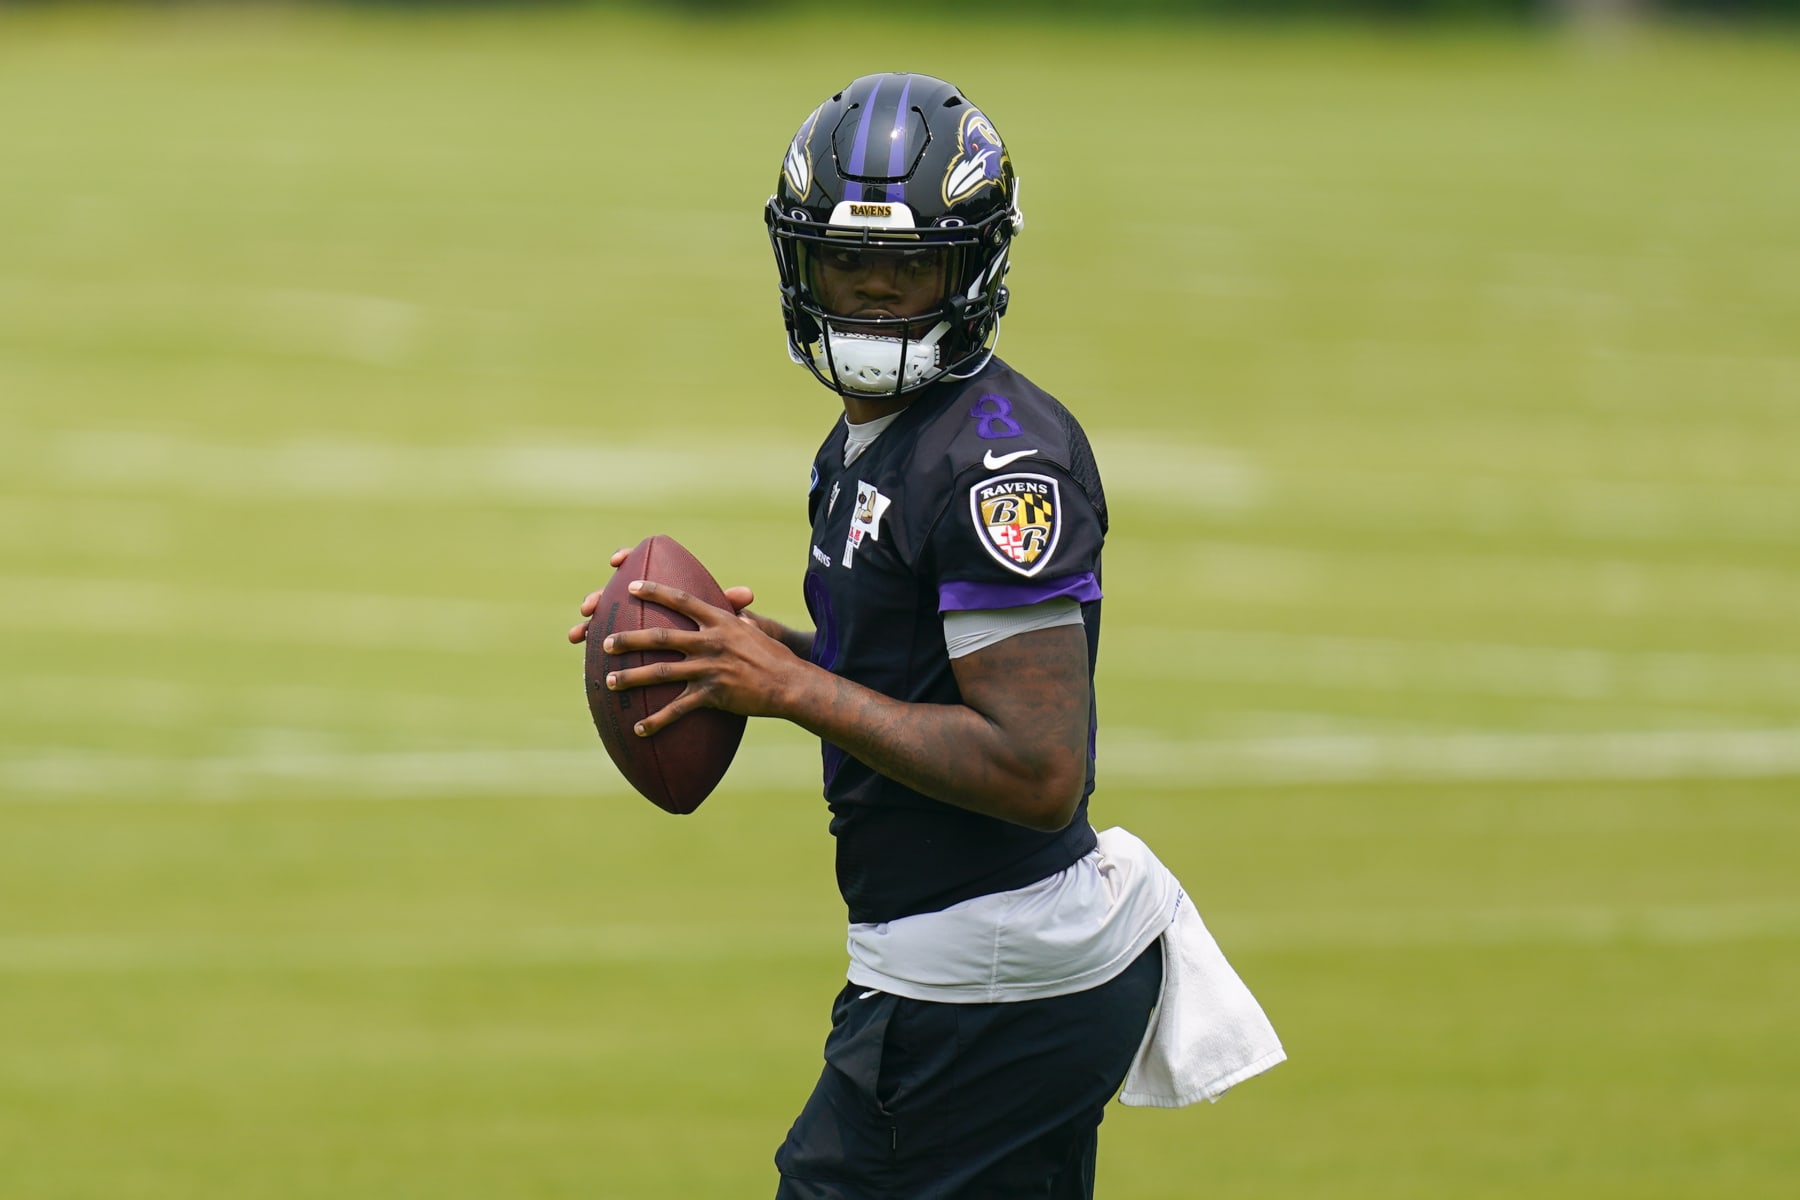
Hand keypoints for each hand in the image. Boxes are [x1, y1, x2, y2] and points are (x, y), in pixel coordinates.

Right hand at [568, 546, 755, 643]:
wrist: (713, 658)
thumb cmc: (718, 634)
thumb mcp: (724, 620)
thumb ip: (730, 605)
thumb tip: (747, 595)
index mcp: (665, 590)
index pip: (643, 566)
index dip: (627, 558)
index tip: (617, 560)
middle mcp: (643, 603)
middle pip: (615, 593)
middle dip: (599, 597)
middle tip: (589, 605)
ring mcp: (631, 621)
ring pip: (603, 618)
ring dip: (588, 623)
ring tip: (577, 634)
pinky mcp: (626, 644)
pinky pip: (602, 641)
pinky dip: (588, 643)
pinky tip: (578, 649)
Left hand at [597, 579, 806, 735]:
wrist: (790, 684)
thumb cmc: (774, 656)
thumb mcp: (755, 630)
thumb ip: (737, 619)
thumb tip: (732, 611)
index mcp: (720, 621)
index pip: (681, 600)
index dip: (655, 591)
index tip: (630, 586)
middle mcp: (711, 641)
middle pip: (660, 636)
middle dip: (628, 639)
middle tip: (603, 642)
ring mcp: (709, 668)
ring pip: (661, 672)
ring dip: (632, 678)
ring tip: (610, 682)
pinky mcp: (712, 694)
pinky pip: (677, 709)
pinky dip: (656, 721)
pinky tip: (639, 729)